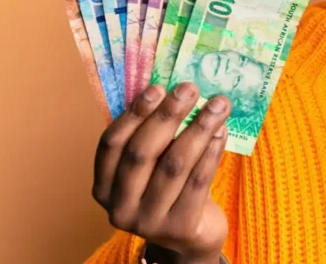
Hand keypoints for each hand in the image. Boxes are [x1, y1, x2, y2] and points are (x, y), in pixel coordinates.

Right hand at [92, 83, 230, 260]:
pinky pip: (198, 182)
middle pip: (142, 153)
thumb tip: (172, 90)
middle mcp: (119, 208)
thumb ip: (153, 138)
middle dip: (168, 116)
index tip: (158, 87)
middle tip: (190, 89)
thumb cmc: (170, 191)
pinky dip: (212, 152)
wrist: (191, 237)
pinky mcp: (179, 228)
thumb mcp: (152, 167)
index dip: (134, 114)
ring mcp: (148, 222)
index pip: (111, 145)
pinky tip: (222, 132)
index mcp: (103, 187)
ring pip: (174, 165)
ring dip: (198, 129)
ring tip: (217, 105)